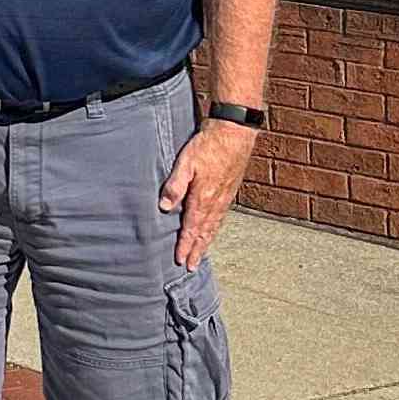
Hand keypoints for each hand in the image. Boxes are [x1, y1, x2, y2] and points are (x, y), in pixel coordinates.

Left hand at [159, 116, 256, 267]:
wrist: (234, 133)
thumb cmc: (207, 146)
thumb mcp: (185, 163)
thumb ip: (175, 186)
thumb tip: (165, 208)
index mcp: (203, 198)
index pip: (192, 228)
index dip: (185, 245)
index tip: (180, 260)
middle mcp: (216, 202)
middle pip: (205, 232)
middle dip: (196, 250)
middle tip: (190, 266)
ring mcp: (224, 197)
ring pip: (214, 226)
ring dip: (206, 242)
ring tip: (200, 255)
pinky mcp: (229, 190)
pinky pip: (221, 216)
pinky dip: (215, 228)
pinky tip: (212, 230)